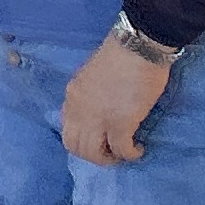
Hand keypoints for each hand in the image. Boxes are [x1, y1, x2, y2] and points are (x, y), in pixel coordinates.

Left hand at [58, 33, 172, 163]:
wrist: (138, 46)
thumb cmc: (121, 55)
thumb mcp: (92, 76)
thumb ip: (89, 95)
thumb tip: (100, 109)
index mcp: (72, 96)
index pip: (66, 128)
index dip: (82, 140)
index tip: (97, 140)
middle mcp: (78, 110)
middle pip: (75, 146)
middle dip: (92, 155)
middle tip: (110, 154)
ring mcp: (98, 117)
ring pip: (93, 153)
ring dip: (107, 159)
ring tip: (121, 154)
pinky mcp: (121, 122)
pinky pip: (120, 149)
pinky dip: (129, 154)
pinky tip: (137, 150)